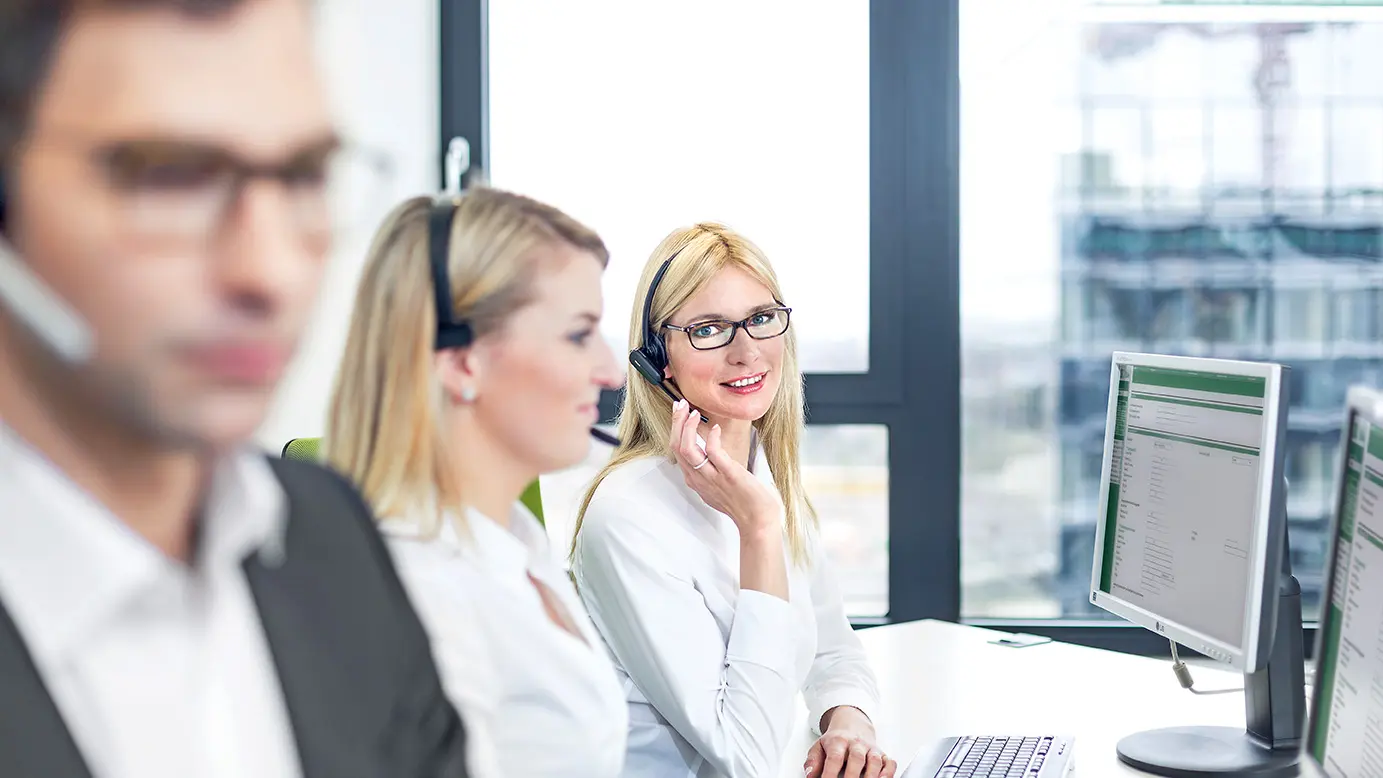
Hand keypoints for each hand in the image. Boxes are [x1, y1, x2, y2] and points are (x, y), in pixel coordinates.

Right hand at [668, 399, 779, 536]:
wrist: (758, 522)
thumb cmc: (743, 505)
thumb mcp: (718, 489)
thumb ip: (711, 473)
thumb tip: (713, 454)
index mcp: (696, 481)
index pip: (676, 451)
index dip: (675, 429)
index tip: (680, 413)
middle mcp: (699, 479)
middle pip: (676, 447)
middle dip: (676, 422)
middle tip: (680, 405)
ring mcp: (712, 477)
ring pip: (687, 448)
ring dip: (686, 426)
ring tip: (692, 411)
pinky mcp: (728, 474)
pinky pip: (712, 452)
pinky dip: (711, 437)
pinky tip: (716, 428)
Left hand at [804, 707, 895, 777]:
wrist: (852, 723)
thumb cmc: (836, 740)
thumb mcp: (819, 746)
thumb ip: (813, 761)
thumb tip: (810, 775)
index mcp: (838, 741)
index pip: (834, 757)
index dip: (830, 773)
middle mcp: (856, 744)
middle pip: (857, 758)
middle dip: (852, 776)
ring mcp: (870, 748)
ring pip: (875, 761)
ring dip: (872, 776)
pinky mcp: (882, 753)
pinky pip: (889, 762)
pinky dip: (888, 772)